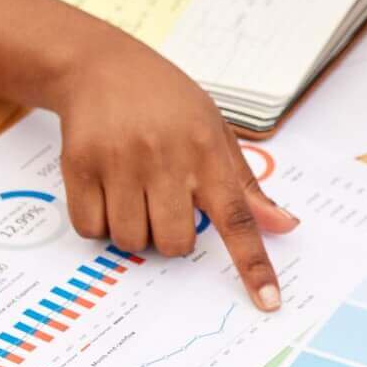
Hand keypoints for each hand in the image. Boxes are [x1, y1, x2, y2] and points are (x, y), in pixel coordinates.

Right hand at [48, 38, 297, 306]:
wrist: (101, 65)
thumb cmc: (167, 103)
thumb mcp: (215, 131)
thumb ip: (246, 185)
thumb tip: (286, 225)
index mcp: (207, 152)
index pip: (238, 218)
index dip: (253, 263)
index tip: (268, 301)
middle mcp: (166, 158)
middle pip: (175, 243)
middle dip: (171, 238)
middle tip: (164, 205)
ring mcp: (120, 161)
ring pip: (131, 241)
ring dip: (134, 232)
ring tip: (134, 193)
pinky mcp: (80, 165)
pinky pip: (91, 228)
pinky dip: (99, 223)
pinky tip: (107, 191)